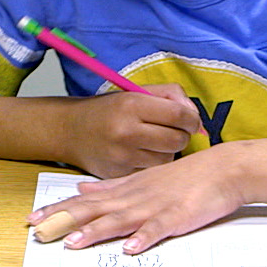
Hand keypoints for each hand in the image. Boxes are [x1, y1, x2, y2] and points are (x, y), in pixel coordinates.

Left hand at [28, 145, 246, 252]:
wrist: (222, 168)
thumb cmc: (182, 177)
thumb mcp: (140, 178)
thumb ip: (110, 186)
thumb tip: (80, 189)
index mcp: (124, 190)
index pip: (84, 202)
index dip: (58, 209)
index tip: (33, 217)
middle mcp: (134, 197)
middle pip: (94, 210)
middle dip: (65, 220)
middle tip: (38, 229)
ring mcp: (155, 206)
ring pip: (120, 220)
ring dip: (96, 231)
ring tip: (74, 242)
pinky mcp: (177, 216)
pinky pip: (158, 228)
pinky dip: (144, 238)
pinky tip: (130, 248)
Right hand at [59, 84, 202, 177]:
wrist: (70, 130)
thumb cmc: (108, 110)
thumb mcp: (135, 92)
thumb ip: (170, 95)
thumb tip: (196, 117)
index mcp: (131, 105)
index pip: (180, 115)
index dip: (191, 118)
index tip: (189, 119)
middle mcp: (126, 131)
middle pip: (178, 140)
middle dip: (181, 135)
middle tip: (172, 130)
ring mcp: (123, 156)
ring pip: (168, 159)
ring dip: (167, 151)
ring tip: (153, 142)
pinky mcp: (120, 174)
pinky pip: (152, 172)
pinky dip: (152, 164)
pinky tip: (140, 154)